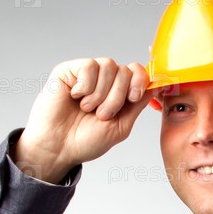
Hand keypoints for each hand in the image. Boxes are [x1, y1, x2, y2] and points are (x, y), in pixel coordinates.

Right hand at [13, 58, 152, 182]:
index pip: (137, 72)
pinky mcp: (69, 70)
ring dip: (101, 93)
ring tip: (87, 109)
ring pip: (109, 66)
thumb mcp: (120, 127)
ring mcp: (87, 74)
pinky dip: (86, 85)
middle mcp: (104, 81)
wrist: (58, 148)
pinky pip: (89, 66)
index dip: (140, 80)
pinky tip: (75, 96)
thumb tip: (155, 85)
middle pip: (125, 70)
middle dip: (117, 97)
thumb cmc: (85, 141)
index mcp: (118, 93)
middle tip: (102, 115)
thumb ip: (137, 105)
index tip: (134, 97)